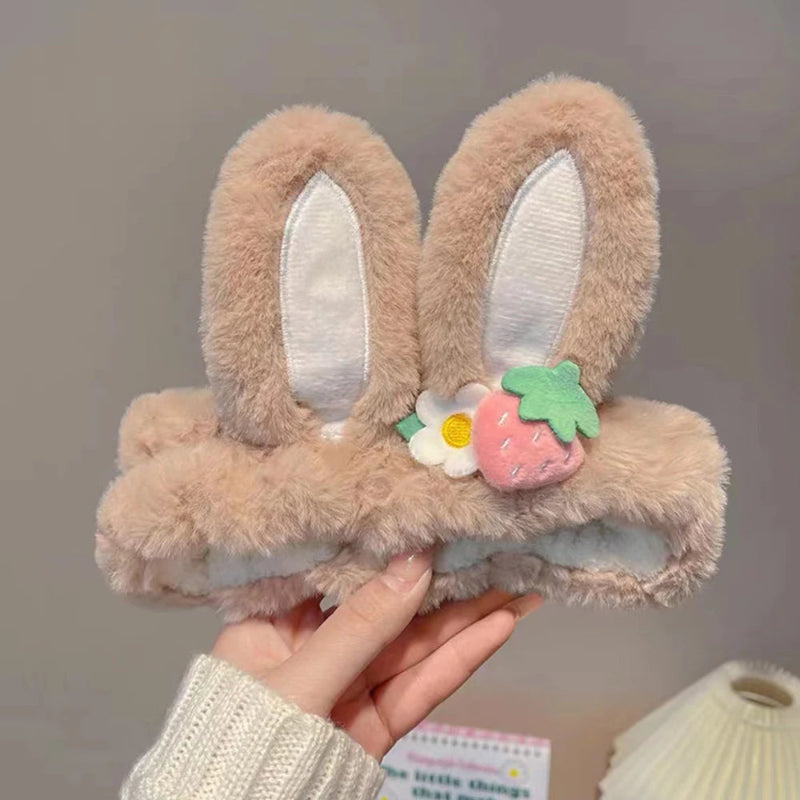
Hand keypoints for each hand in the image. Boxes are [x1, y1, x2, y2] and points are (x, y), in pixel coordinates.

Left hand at [211, 551, 540, 759]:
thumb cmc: (243, 741)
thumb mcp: (298, 680)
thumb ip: (359, 625)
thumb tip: (416, 561)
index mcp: (273, 622)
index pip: (337, 571)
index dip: (387, 547)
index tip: (433, 519)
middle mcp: (312, 648)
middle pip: (386, 609)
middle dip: (442, 583)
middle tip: (494, 549)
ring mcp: (346, 688)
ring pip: (412, 646)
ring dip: (466, 618)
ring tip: (517, 584)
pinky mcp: (373, 724)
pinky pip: (418, 686)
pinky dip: (459, 660)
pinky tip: (499, 628)